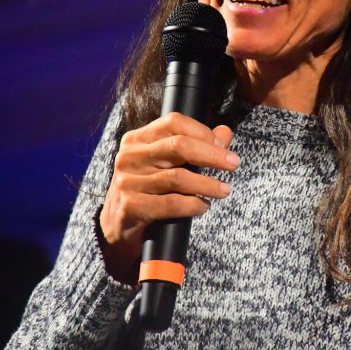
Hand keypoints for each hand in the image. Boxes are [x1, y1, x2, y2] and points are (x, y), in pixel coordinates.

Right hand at [98, 112, 238, 281]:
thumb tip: (225, 132)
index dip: (202, 131)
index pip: (174, 122)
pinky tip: (203, 206)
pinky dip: (193, 205)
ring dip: (208, 184)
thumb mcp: (167, 164)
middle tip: (234, 164)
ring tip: (224, 190)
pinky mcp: (131, 206)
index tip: (223, 146)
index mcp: (138, 139)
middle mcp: (130, 156)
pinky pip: (171, 204)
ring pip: (178, 178)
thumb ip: (196, 146)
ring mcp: (128, 182)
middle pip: (178, 146)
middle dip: (212, 155)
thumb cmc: (148, 189)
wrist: (117, 226)